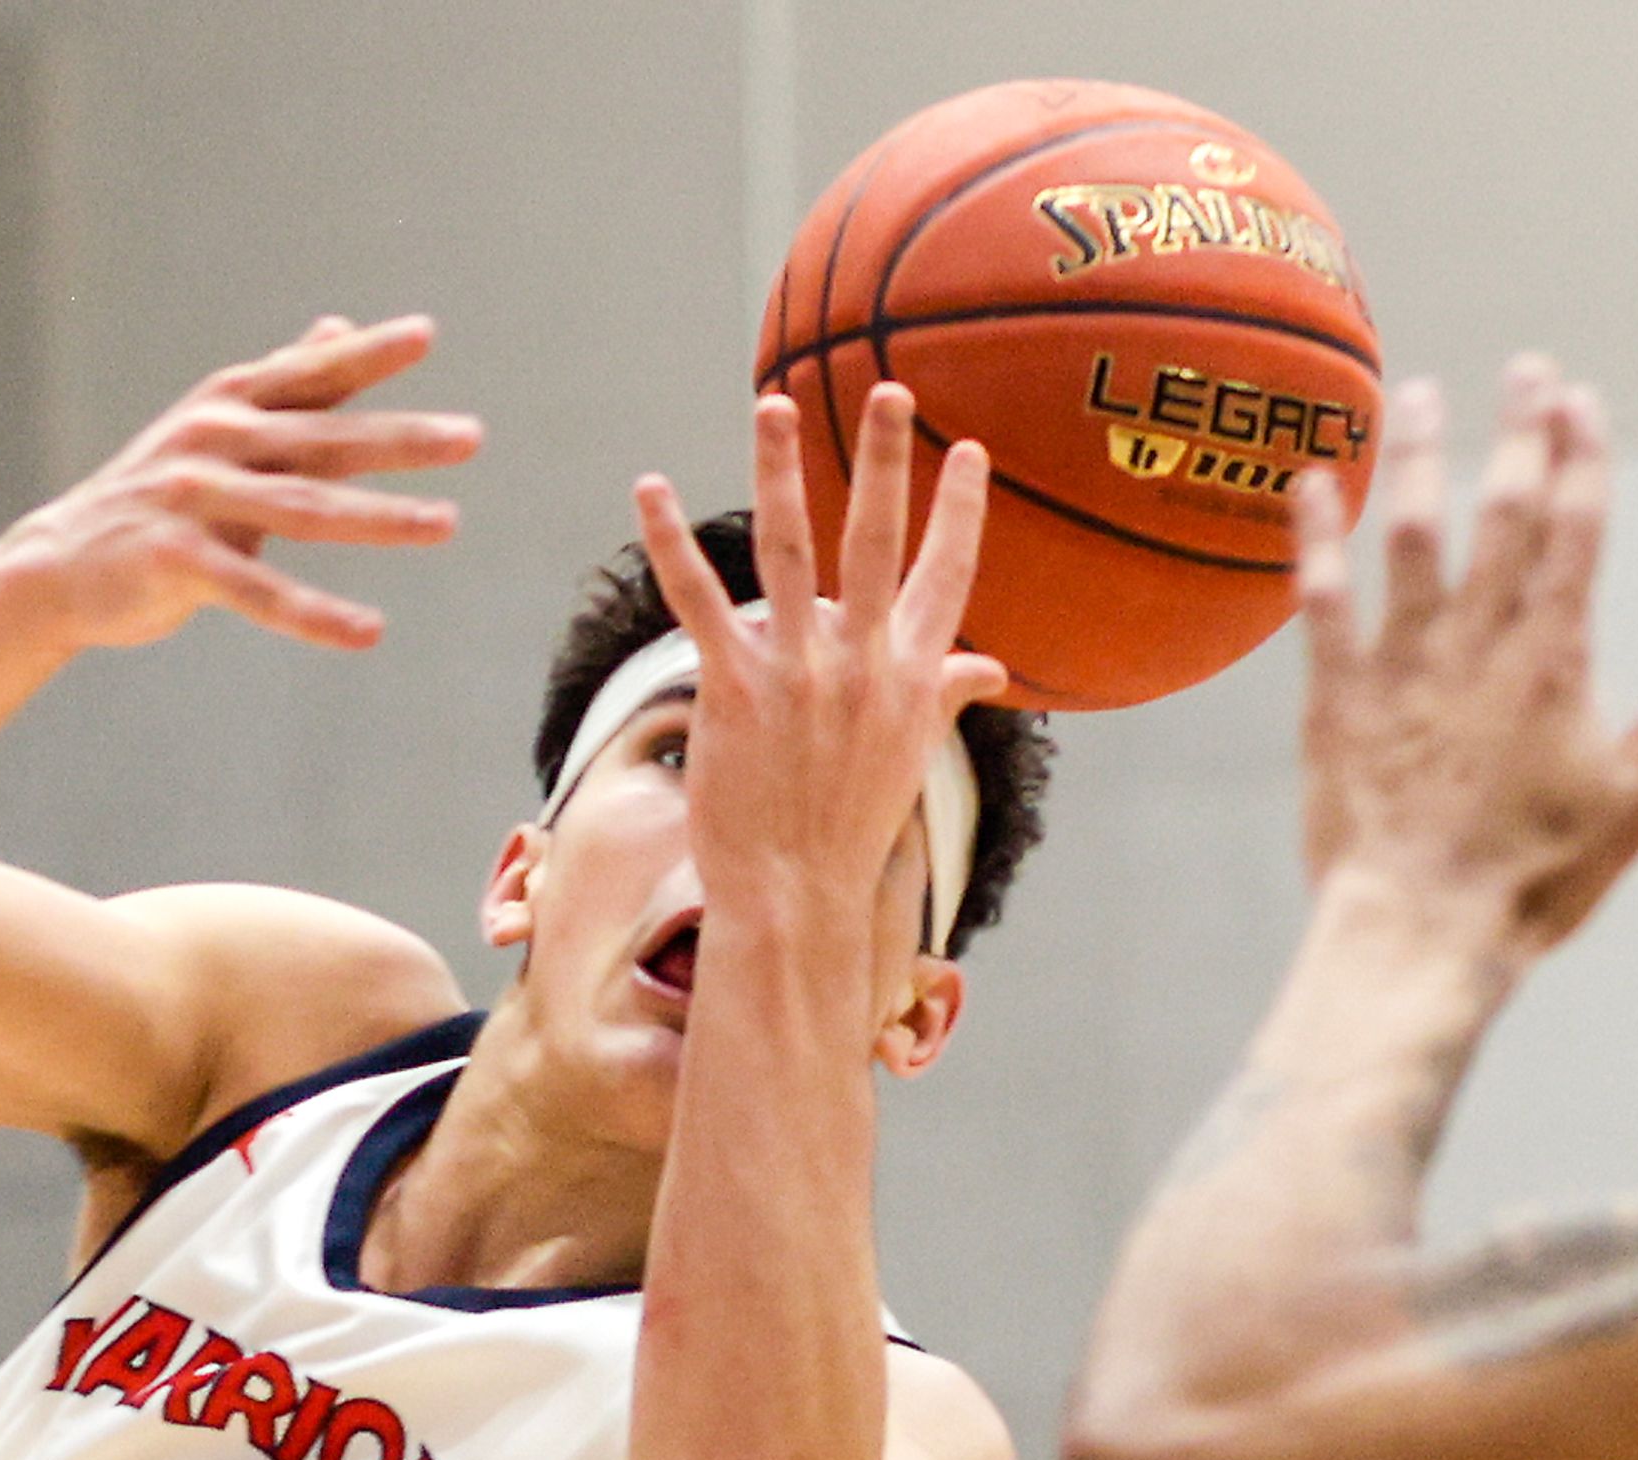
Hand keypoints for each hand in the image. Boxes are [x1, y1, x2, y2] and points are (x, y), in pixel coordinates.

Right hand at [0, 314, 478, 651]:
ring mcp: (192, 499)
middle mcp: (212, 440)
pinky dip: (315, 614)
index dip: (365, 354)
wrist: (58, 565)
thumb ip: (291, 389)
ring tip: (446, 523)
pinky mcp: (178, 562)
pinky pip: (259, 592)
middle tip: (471, 436)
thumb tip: (339, 327)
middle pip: (323, 438)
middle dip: (400, 438)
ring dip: (379, 518)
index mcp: (228, 405)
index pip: (309, 375)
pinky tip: (369, 631)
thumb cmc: (159, 497)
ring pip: (303, 510)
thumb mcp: (221, 430)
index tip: (425, 334)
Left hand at [633, 385, 1006, 931]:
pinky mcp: (736, 687)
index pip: (948, 576)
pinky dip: (670, 542)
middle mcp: (865, 664)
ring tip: (771, 405)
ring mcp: (801, 672)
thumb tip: (990, 668)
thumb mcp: (911, 753)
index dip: (960, 511)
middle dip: (886, 461)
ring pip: (791, 550)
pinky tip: (647, 488)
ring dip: (779, 471)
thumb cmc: (851, 823)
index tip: (970, 450)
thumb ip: (945, 693)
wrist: (798, 891)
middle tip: (887, 389)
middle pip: (879, 541)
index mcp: (912, 675)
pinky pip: (700, 600)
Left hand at [1290, 356, 1637, 957]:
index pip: (1576, 532)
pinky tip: (1307, 479)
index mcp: (1556, 661)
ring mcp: (1403, 662)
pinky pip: (1320, 595)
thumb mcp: (1632, 801)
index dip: (1581, 458)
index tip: (1581, 400)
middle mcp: (1480, 643)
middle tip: (1526, 367)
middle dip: (1519, 433)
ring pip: (1410, 533)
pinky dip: (1312, 533)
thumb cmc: (1534, 882)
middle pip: (1504, 512)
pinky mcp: (1338, 695)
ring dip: (1417, 457)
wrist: (1420, 932)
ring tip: (1418, 394)